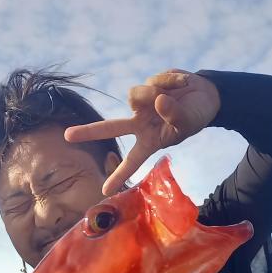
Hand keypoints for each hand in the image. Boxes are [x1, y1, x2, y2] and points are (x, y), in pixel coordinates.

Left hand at [65, 70, 220, 194]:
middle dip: (89, 132)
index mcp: (149, 141)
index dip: (119, 174)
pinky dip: (169, 82)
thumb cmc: (195, 116)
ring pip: (135, 97)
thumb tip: (157, 100)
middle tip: (66, 137)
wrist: (205, 95)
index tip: (105, 191)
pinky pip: (152, 81)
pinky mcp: (147, 85)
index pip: (132, 161)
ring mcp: (142, 105)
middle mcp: (140, 124)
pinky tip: (179, 85)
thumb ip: (173, 115)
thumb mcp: (187, 123)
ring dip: (154, 94)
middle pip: (111, 128)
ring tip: (175, 96)